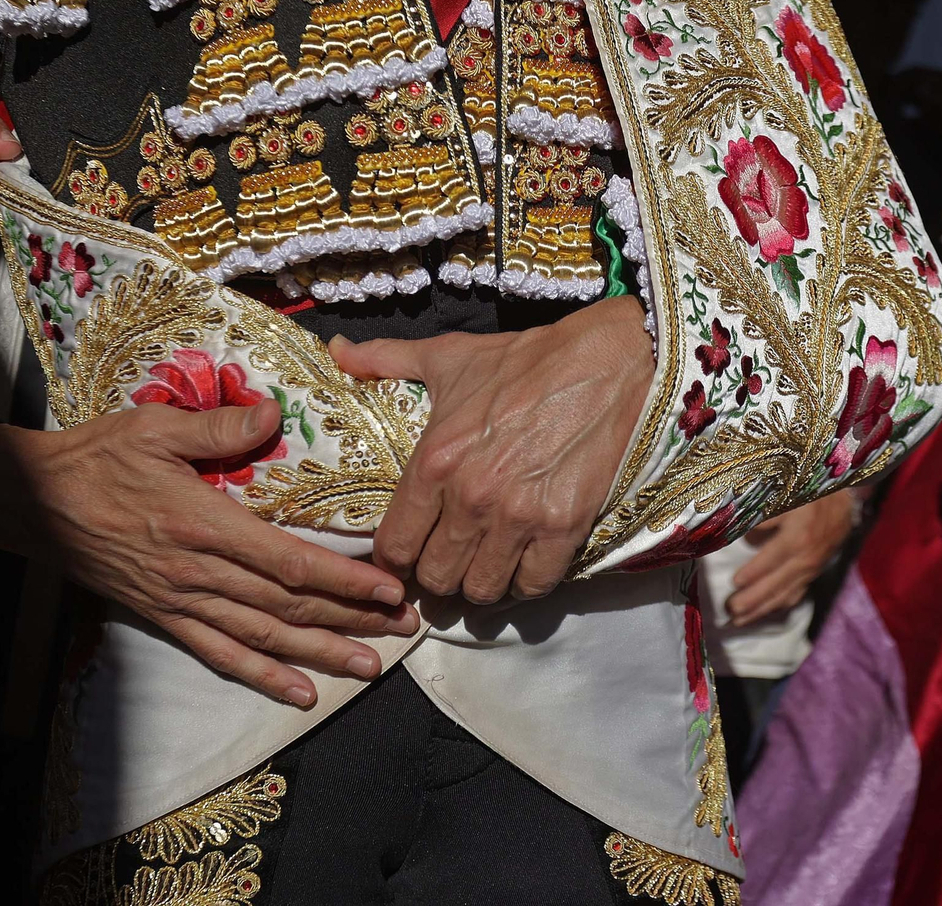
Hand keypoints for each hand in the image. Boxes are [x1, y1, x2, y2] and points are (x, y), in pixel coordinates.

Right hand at [0, 399, 417, 706]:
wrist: (28, 501)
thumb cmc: (94, 457)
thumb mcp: (153, 426)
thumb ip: (217, 427)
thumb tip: (272, 414)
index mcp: (203, 523)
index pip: (289, 561)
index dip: (345, 580)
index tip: (389, 586)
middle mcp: (197, 572)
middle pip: (288, 606)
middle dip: (352, 619)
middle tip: (404, 628)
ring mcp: (179, 600)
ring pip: (263, 637)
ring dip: (321, 654)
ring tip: (370, 667)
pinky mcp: (162, 616)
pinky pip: (219, 654)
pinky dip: (262, 677)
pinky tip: (300, 693)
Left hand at [328, 295, 653, 603]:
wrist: (604, 363)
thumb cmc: (523, 361)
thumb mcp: (447, 356)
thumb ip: (386, 359)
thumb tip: (336, 351)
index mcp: (434, 462)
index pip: (395, 546)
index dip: (395, 561)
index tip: (406, 558)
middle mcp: (471, 498)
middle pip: (435, 578)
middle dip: (436, 578)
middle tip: (447, 566)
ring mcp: (518, 517)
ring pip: (481, 590)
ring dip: (479, 587)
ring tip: (482, 570)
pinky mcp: (563, 527)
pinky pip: (533, 586)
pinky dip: (526, 584)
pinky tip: (524, 565)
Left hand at [725, 489, 855, 626]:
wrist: (845, 499)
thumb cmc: (810, 495)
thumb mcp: (786, 497)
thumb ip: (765, 516)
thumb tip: (747, 537)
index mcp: (798, 537)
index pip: (773, 558)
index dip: (754, 571)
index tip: (734, 581)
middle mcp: (806, 558)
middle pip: (777, 584)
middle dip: (753, 600)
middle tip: (730, 611)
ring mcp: (811, 568)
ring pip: (786, 594)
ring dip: (762, 609)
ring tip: (739, 621)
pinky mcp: (814, 572)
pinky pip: (796, 594)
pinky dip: (779, 605)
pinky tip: (764, 613)